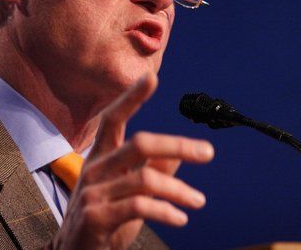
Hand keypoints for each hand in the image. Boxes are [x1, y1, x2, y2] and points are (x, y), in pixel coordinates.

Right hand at [51, 72, 213, 249]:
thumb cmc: (103, 223)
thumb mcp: (127, 195)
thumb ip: (150, 174)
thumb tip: (177, 158)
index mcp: (100, 158)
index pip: (113, 120)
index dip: (131, 98)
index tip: (151, 77)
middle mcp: (94, 170)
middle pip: (139, 144)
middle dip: (177, 145)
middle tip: (208, 153)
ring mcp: (92, 193)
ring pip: (145, 179)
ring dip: (179, 191)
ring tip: (198, 201)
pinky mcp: (95, 217)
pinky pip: (137, 206)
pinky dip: (165, 211)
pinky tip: (180, 218)